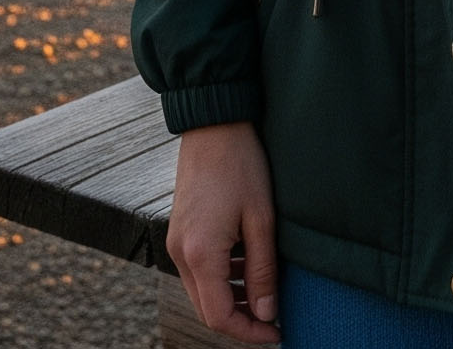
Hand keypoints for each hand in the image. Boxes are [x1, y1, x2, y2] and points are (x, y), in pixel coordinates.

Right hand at [165, 123, 279, 341]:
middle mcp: (180, 254)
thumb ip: (262, 270)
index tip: (276, 333)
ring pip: (202, 291)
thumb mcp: (261, 218)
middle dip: (240, 319)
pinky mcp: (179, 231)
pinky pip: (198, 270)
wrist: (213, 124)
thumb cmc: (241, 165)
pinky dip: (221, 278)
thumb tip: (266, 313)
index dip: (248, 332)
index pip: (219, 317)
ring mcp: (176, 242)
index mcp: (200, 254)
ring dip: (232, 298)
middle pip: (207, 309)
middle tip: (273, 318)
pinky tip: (246, 264)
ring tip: (265, 290)